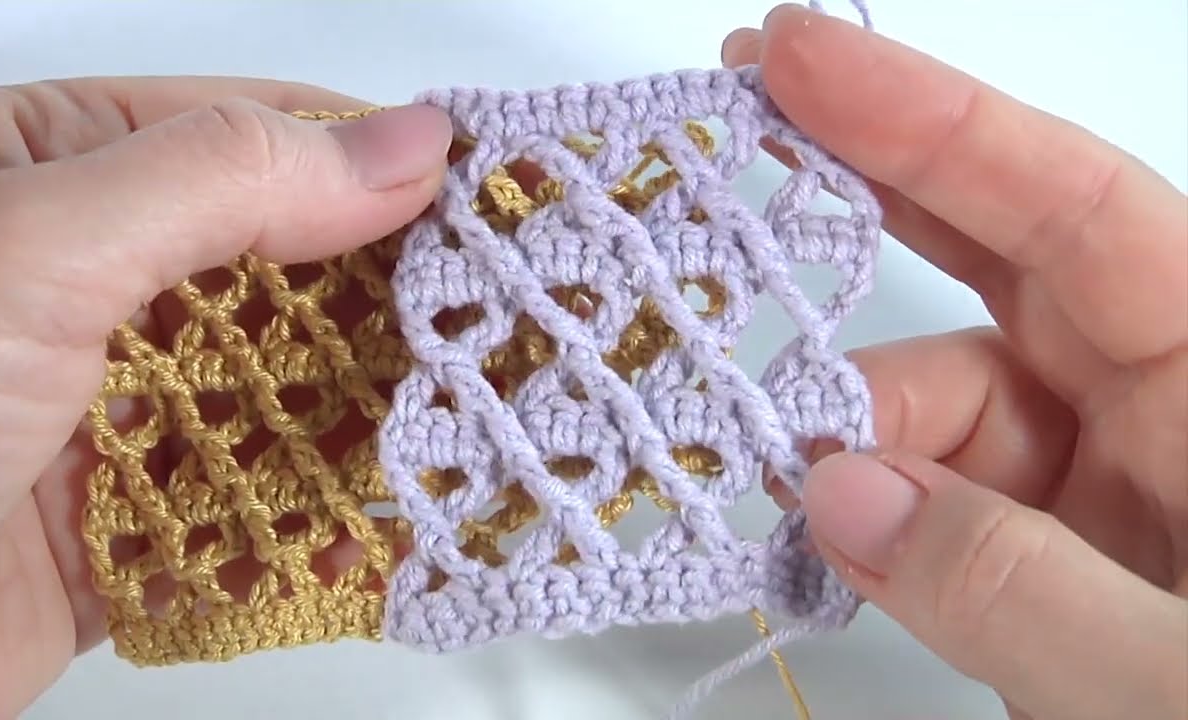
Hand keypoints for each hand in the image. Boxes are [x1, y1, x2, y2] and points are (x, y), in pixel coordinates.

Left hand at [0, 77, 451, 717]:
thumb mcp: (37, 246)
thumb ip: (225, 181)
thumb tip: (408, 144)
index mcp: (55, 170)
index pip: (255, 138)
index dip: (377, 163)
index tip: (492, 198)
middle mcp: (91, 280)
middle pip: (285, 275)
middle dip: (390, 305)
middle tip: (501, 326)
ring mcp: (113, 404)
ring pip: (282, 396)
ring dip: (366, 423)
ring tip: (462, 435)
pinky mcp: (127, 518)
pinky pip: (248, 507)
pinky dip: (310, 525)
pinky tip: (365, 535)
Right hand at [724, 6, 1186, 719]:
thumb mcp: (1176, 684)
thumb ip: (1017, 588)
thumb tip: (836, 494)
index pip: (1071, 208)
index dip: (928, 119)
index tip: (795, 57)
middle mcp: (1158, 406)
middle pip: (992, 264)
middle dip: (862, 203)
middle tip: (733, 135)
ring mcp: (1097, 483)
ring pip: (934, 411)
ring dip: (847, 442)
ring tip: (783, 498)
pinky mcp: (1044, 555)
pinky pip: (927, 500)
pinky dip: (863, 521)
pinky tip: (823, 548)